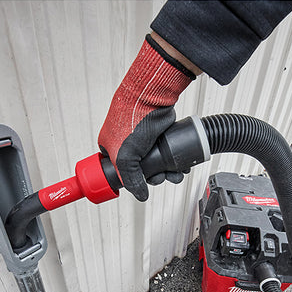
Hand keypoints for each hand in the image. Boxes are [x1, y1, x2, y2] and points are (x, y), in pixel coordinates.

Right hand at [98, 34, 196, 200]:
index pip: (120, 172)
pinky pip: (167, 153)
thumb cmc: (131, 118)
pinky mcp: (160, 134)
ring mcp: (145, 139)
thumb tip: (140, 195)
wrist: (152, 97)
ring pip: (157, 163)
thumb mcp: (125, 157)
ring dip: (167, 172)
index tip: (141, 186)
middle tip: (161, 178)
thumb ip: (130, 179)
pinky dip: (174, 161)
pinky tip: (180, 166)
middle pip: (142, 170)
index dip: (132, 181)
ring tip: (175, 174)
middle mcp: (127, 143)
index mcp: (111, 147)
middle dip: (154, 177)